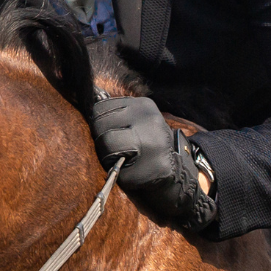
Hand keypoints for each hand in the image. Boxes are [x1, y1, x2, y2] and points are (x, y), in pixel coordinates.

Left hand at [88, 95, 218, 234]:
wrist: (176, 174)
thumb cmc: (147, 147)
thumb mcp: (136, 122)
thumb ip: (116, 112)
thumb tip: (93, 94)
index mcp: (144, 106)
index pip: (100, 109)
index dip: (98, 124)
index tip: (111, 134)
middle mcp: (150, 120)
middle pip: (100, 127)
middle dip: (102, 141)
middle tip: (116, 151)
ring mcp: (153, 144)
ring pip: (107, 146)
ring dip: (108, 158)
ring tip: (123, 161)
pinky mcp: (153, 168)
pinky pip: (118, 171)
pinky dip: (120, 176)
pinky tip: (134, 173)